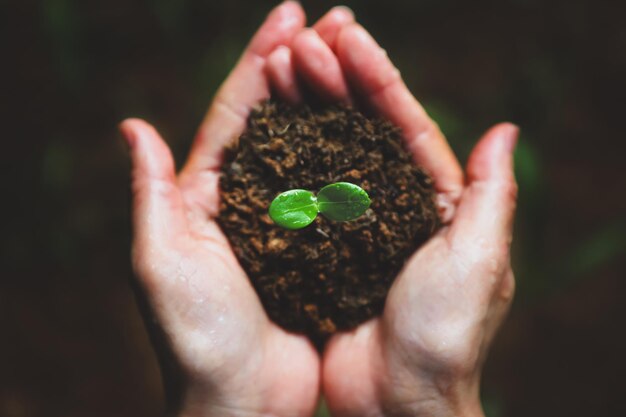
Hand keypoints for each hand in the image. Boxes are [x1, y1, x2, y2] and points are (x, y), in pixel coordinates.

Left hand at [120, 3, 320, 415]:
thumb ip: (151, 193)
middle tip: (332, 20)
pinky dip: (354, 153)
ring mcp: (289, 221)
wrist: (244, 401)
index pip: (235, 112)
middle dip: (302, 66)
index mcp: (206, 195)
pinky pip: (339, 190)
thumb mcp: (161, 261)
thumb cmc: (197, 338)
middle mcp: (248, 200)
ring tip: (356, 53)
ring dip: (332, 99)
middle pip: (278, 118)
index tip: (290, 17)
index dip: (259, 62)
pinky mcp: (321, 246)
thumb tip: (132, 126)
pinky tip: (374, 124)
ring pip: (313, 146)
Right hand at [267, 12, 517, 416]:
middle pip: (363, 128)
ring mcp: (355, 225)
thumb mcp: (478, 261)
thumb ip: (489, 195)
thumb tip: (505, 130)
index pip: (406, 124)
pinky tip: (265, 128)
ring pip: (328, 153)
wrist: (398, 403)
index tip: (346, 36)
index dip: (378, 78)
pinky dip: (286, 159)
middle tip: (304, 37)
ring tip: (282, 62)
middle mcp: (394, 205)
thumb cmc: (444, 338)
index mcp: (436, 200)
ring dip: (308, 107)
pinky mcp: (322, 249)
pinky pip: (303, 194)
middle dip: (337, 79)